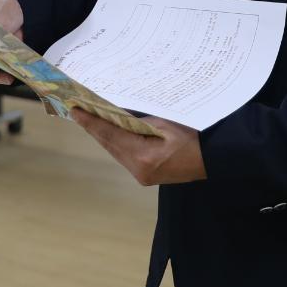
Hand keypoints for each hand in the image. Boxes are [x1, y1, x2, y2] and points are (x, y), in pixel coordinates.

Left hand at [76, 111, 206, 186]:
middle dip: (93, 128)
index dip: (91, 122)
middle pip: (109, 145)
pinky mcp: (145, 175)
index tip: (75, 111)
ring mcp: (141, 175)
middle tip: (78, 111)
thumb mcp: (166, 123)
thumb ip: (140, 121)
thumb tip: (117, 116)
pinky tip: (109, 132)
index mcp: (143, 156)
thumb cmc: (192, 138)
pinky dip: (115, 143)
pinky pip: (124, 156)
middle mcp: (138, 169)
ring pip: (115, 151)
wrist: (211, 160)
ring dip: (103, 135)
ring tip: (88, 119)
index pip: (111, 135)